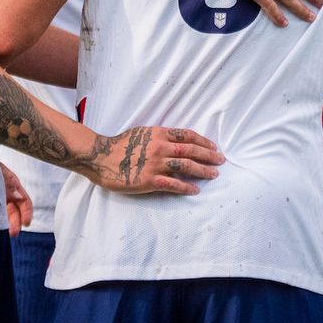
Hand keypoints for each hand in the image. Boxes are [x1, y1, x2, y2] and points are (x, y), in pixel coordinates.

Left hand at [0, 163, 32, 234]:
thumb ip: (7, 184)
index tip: (26, 223)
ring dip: (4, 225)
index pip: (25, 201)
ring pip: (3, 215)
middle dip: (15, 223)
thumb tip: (18, 197)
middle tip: (13, 233)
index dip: (27, 213)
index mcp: (13, 185)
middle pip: (14, 211)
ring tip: (1, 233)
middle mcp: (6, 194)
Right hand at [80, 126, 224, 195]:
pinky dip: (186, 187)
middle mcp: (159, 147)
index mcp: (158, 133)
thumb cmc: (120, 144)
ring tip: (214, 174)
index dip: (203, 141)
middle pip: (190, 150)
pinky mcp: (149, 180)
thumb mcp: (141, 133)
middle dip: (208, 156)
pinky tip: (195, 190)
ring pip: (185, 166)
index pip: (187, 135)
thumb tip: (175, 140)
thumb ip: (159, 136)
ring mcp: (155, 164)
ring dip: (202, 170)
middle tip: (221, 160)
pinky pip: (173, 184)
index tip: (213, 147)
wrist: (100, 157)